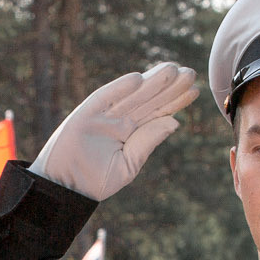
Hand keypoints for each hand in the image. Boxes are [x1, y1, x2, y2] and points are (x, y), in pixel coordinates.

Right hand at [29, 63, 199, 200]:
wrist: (65, 189)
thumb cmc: (94, 182)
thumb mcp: (127, 165)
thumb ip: (147, 142)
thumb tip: (174, 122)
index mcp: (129, 134)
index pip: (156, 113)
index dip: (174, 101)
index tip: (194, 90)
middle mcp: (118, 121)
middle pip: (147, 100)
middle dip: (168, 86)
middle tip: (190, 72)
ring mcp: (101, 116)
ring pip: (131, 95)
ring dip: (150, 82)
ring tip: (172, 70)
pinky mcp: (84, 114)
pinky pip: (104, 98)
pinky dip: (119, 88)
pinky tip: (138, 79)